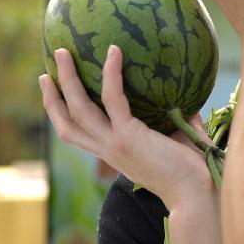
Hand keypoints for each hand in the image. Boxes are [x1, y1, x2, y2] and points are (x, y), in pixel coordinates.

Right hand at [40, 45, 214, 209]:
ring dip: (68, 79)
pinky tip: (114, 51)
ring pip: (79, 108)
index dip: (61, 113)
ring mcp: (114, 144)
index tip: (53, 90)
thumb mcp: (174, 134)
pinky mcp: (128, 137)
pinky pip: (113, 99)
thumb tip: (183, 85)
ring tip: (63, 52)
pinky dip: (111, 74)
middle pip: (67, 121)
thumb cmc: (191, 165)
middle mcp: (107, 149)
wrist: (196, 191)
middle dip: (52, 95)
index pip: (77, 133)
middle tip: (47, 69)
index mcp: (113, 151)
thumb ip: (172, 112)